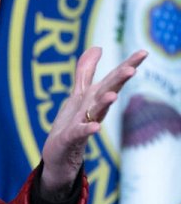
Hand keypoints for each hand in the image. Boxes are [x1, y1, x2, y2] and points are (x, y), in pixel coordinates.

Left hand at [40, 47, 147, 199]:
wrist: (59, 156)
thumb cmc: (72, 123)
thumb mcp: (78, 94)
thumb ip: (86, 72)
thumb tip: (98, 47)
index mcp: (95, 98)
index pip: (113, 79)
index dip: (127, 65)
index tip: (144, 52)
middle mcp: (93, 110)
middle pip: (108, 92)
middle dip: (118, 81)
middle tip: (133, 68)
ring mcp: (83, 124)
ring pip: (96, 112)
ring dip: (104, 104)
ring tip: (113, 96)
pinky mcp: (71, 138)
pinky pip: (79, 133)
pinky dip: (87, 130)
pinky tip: (95, 128)